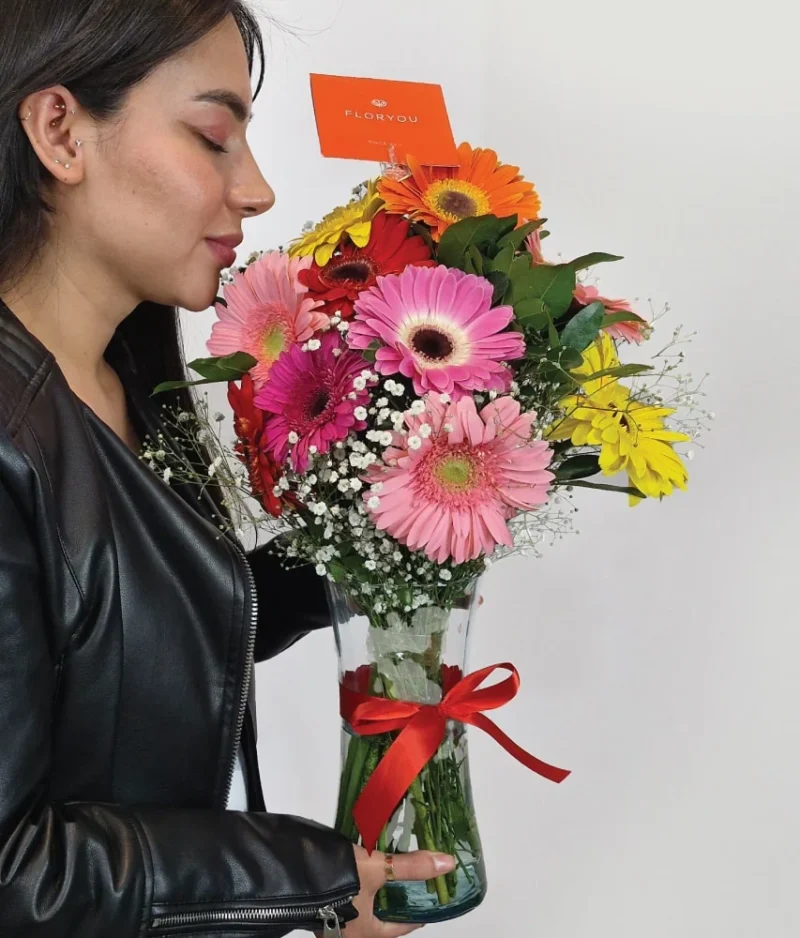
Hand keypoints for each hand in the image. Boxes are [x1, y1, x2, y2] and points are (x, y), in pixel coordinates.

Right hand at [316, 845, 456, 936]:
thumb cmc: (337, 879)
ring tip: (391, 868)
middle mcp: (349, 934)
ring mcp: (332, 922)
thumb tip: (447, 863)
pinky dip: (363, 885)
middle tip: (411, 878)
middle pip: (383, 917)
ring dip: (378, 890)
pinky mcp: (321, 907)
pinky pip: (350, 899)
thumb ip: (412, 867)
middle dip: (396, 897)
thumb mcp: (379, 868)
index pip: (402, 927)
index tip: (429, 896)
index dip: (418, 911)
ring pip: (366, 907)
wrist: (292, 870)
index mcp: (366, 935)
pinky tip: (366, 867)